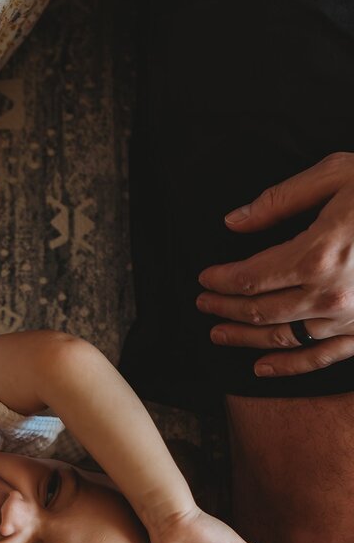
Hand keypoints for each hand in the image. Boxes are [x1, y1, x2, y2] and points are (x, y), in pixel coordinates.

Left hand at [197, 153, 353, 376]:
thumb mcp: (336, 175)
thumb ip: (279, 201)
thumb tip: (233, 222)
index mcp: (318, 253)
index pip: (249, 278)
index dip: (220, 281)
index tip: (204, 278)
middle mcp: (329, 294)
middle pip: (258, 313)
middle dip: (224, 310)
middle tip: (203, 305)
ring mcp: (348, 318)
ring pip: (282, 338)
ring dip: (244, 339)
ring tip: (219, 334)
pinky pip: (319, 358)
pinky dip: (287, 366)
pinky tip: (261, 367)